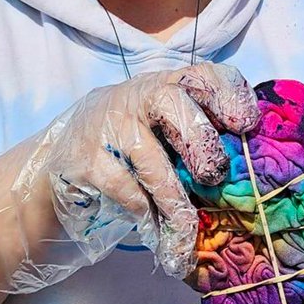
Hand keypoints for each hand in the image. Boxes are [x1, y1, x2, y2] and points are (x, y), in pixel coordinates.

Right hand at [0, 63, 259, 291]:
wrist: (57, 163)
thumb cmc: (129, 149)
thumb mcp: (162, 134)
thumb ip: (195, 139)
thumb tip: (246, 171)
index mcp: (165, 86)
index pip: (202, 73)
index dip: (227, 93)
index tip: (245, 124)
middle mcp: (136, 96)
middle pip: (172, 100)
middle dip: (199, 138)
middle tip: (215, 175)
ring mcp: (106, 125)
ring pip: (148, 156)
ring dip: (174, 198)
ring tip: (188, 230)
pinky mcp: (82, 159)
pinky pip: (121, 185)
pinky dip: (142, 210)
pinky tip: (153, 228)